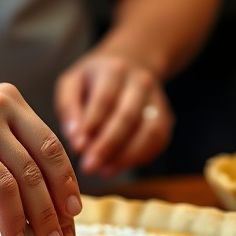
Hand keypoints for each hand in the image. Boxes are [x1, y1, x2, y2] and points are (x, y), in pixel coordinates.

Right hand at [0, 83, 81, 235]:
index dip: (66, 183)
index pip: (50, 144)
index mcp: (9, 98)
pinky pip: (0, 187)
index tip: (73, 213)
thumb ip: (9, 162)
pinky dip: (11, 217)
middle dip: (58, 205)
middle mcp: (0, 103)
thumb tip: (45, 211)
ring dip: (39, 217)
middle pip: (45, 160)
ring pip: (26, 176)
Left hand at [55, 53, 173, 177]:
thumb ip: (68, 107)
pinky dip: (139, 158)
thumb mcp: (72, 83)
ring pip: (149, 132)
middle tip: (89, 167)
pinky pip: (158, 142)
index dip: (92, 125)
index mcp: (114, 69)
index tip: (78, 147)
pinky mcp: (166, 117)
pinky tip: (117, 165)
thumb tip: (74, 138)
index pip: (104, 99)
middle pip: (128, 116)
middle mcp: (140, 82)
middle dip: (107, 145)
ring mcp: (157, 99)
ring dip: (126, 156)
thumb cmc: (94, 80)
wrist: (131, 64)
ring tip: (103, 170)